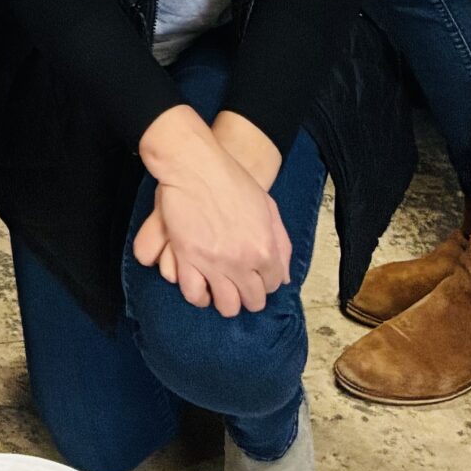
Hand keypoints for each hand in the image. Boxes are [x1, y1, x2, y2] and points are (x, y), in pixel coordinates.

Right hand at [133, 104, 290, 316]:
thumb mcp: (268, 207)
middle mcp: (242, 262)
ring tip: (221, 289)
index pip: (272, 285)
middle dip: (248, 295)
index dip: (264, 282)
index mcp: (265, 248)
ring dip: (226, 301)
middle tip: (239, 285)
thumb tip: (283, 277)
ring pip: (226, 305)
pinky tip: (200, 287)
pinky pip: (194, 294)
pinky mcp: (187, 258)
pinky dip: (199, 296)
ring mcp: (214, 262)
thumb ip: (281, 243)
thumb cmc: (232, 180)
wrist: (195, 165)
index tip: (255, 276)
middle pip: (252, 301)